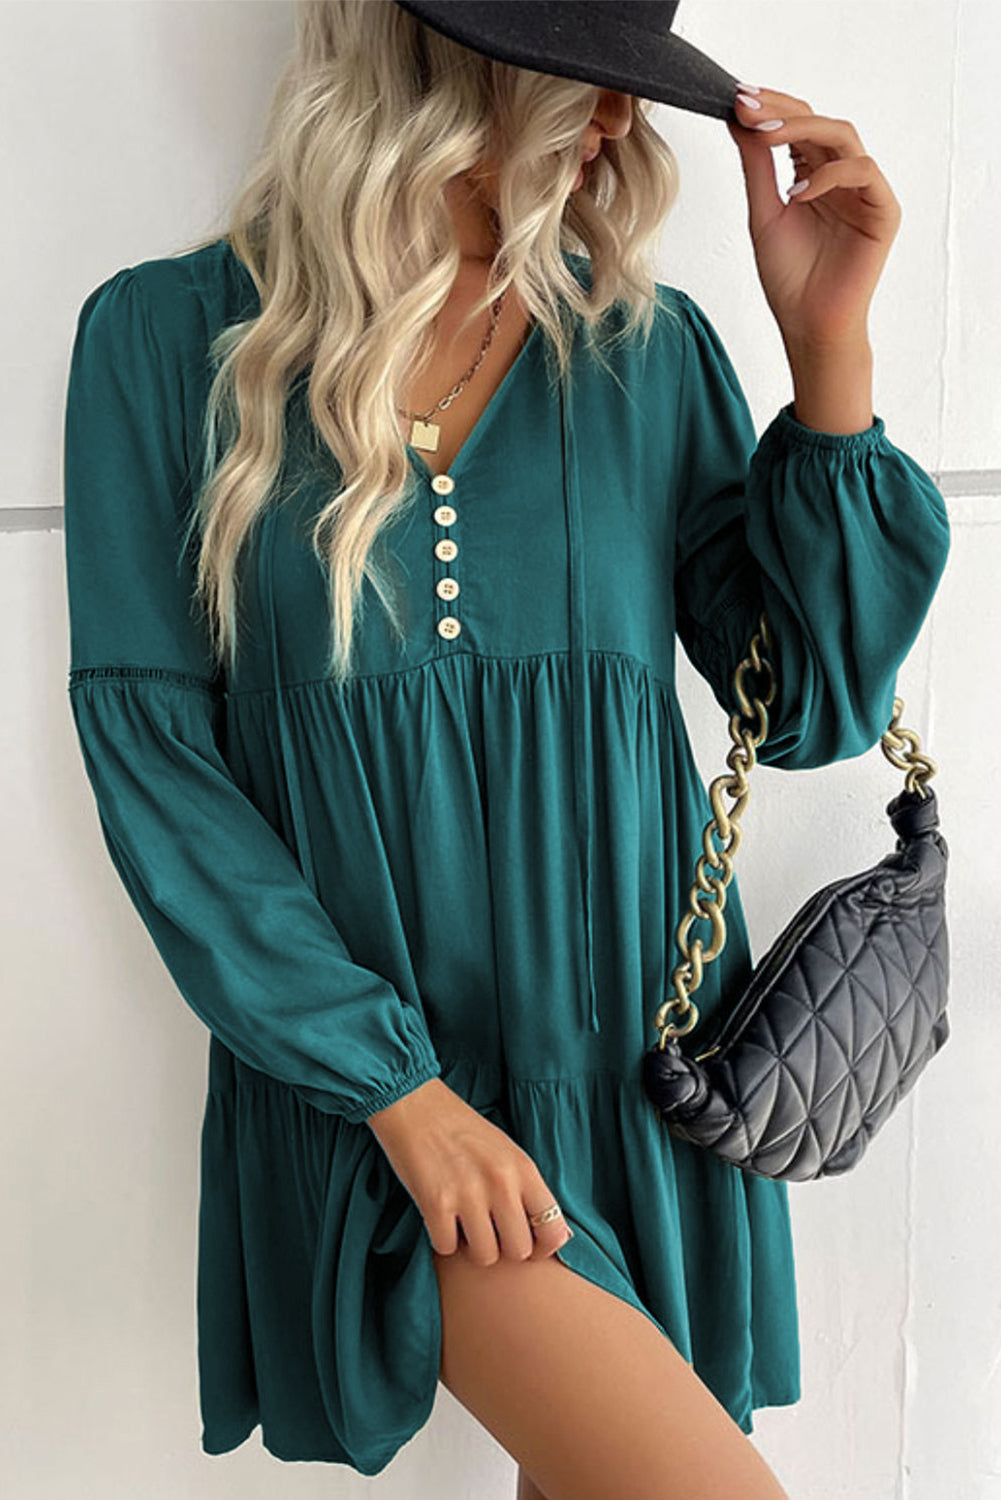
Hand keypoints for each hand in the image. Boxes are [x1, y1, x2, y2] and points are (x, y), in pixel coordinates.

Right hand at [366, 1077, 572, 1265]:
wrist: (414, 1105)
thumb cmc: (463, 1131)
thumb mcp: (507, 1153)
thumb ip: (527, 1190)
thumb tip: (557, 1237)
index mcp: (524, 1169)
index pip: (553, 1229)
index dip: (542, 1246)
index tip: (527, 1245)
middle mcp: (501, 1182)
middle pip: (519, 1250)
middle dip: (503, 1247)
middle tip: (487, 1231)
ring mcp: (468, 1194)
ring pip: (485, 1256)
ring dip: (472, 1247)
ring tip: (463, 1224)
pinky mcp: (435, 1203)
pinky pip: (447, 1248)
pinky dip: (442, 1240)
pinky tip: (440, 1218)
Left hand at [726, 85, 901, 348]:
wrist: (808, 324)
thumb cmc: (789, 277)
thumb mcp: (763, 213)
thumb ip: (757, 166)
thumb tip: (739, 119)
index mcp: (814, 174)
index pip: (797, 126)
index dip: (770, 108)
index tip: (736, 98)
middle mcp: (841, 176)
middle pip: (819, 122)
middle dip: (782, 111)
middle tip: (748, 106)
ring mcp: (865, 190)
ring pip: (843, 136)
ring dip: (803, 130)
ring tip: (766, 137)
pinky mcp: (883, 210)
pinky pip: (863, 171)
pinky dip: (828, 175)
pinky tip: (796, 191)